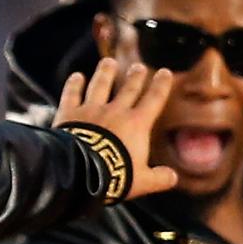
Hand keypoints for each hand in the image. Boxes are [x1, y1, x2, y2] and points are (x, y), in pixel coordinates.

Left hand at [55, 58, 178, 198]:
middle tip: (138, 67)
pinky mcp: (69, 114)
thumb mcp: (142, 181)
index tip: (165, 72)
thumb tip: (173, 178)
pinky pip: (71, 95)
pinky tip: (76, 76)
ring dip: (105, 73)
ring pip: (100, 85)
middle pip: (128, 88)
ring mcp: (91, 110)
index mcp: (137, 124)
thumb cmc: (114, 177)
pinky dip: (73, 85)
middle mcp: (115, 111)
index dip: (161, 85)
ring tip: (108, 61)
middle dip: (135, 77)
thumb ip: (159, 178)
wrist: (81, 173)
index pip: (154, 99)